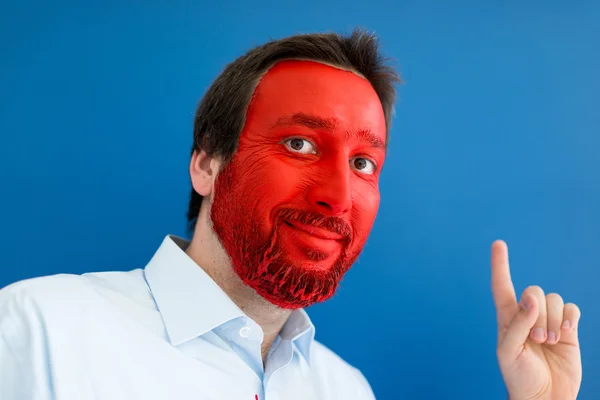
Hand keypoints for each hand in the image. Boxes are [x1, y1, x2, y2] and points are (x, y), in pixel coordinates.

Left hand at [491, 240, 581, 399]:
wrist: (544, 397)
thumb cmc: (519, 376)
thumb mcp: (509, 351)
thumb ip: (517, 324)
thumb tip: (530, 298)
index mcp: (507, 318)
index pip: (502, 286)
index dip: (500, 265)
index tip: (498, 244)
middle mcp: (527, 315)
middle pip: (534, 290)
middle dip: (538, 314)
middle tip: (536, 340)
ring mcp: (548, 321)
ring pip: (554, 299)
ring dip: (553, 321)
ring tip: (548, 343)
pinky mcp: (567, 330)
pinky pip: (571, 309)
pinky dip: (569, 319)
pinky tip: (565, 335)